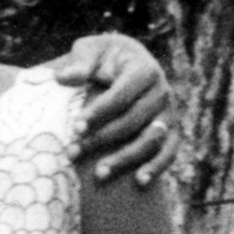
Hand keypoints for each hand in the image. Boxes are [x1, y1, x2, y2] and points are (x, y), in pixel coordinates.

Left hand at [53, 33, 177, 186]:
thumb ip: (79, 63)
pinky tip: (139, 182)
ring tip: (98, 174)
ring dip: (125, 158)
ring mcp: (168, 113)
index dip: (98, 113)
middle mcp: (161, 91)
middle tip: (72, 154)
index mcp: (144, 69)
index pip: (121, 94)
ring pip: (151, 139)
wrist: (124, 64)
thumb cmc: (102, 58)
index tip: (74, 129)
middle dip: (101, 139)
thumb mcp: (89, 51)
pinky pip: (169, 151)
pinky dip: (157, 166)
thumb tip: (63, 77)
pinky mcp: (170, 130)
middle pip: (133, 120)